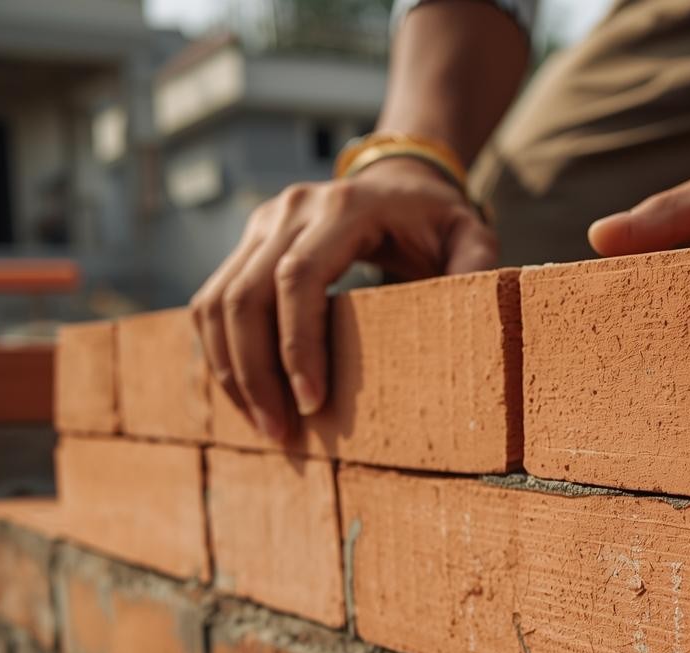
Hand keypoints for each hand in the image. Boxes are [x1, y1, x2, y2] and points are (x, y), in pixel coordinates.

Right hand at [189, 158, 495, 439]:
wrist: (397, 182)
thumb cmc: (435, 220)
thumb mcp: (469, 234)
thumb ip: (476, 264)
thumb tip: (477, 308)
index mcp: (343, 207)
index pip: (297, 278)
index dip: (297, 345)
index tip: (312, 404)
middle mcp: (291, 209)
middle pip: (245, 296)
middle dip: (257, 373)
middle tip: (281, 433)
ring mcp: (261, 223)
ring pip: (216, 303)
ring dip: (231, 371)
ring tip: (264, 425)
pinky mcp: (245, 244)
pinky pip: (212, 303)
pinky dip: (222, 354)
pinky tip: (247, 395)